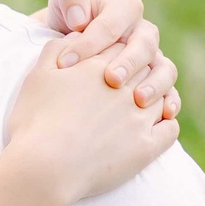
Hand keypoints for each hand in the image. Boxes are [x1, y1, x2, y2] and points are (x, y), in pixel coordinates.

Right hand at [0, 28, 180, 205]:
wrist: (44, 168)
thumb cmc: (34, 123)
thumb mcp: (36, 77)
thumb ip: (55, 49)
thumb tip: (74, 36)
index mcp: (99, 67)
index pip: (122, 46)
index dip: (117, 53)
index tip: (110, 64)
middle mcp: (125, 88)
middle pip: (146, 67)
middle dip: (139, 72)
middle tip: (127, 84)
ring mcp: (139, 117)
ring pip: (162, 96)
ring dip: (155, 97)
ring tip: (140, 106)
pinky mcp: (146, 147)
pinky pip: (170, 129)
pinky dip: (166, 124)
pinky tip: (154, 127)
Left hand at [40, 0, 181, 120]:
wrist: (67, 55)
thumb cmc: (64, 26)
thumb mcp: (61, 5)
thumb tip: (79, 19)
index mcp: (124, 10)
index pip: (114, 22)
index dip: (91, 41)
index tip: (66, 63)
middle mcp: (143, 34)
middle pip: (145, 44)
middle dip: (129, 62)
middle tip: (111, 79)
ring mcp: (152, 60)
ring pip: (165, 69)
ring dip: (155, 84)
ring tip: (138, 100)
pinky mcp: (155, 84)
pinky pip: (171, 92)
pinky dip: (171, 102)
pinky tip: (164, 115)